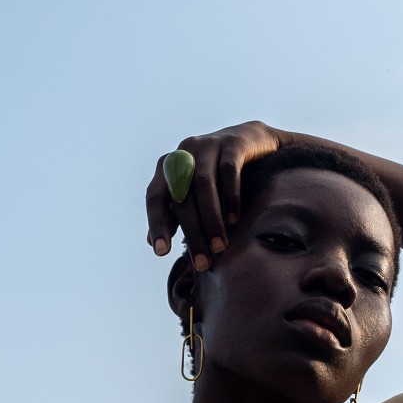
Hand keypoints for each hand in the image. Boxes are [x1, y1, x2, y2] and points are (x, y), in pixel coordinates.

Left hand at [145, 122, 281, 271]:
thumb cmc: (216, 173)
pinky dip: (230, 197)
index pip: (155, 197)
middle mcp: (183, 152)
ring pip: (203, 185)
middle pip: (181, 196)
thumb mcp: (192, 191)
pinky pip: (229, 171)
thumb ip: (172, 213)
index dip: (156, 224)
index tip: (161, 253)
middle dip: (192, 232)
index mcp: (168, 166)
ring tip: (219, 247)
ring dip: (211, 219)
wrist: (251, 140)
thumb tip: (150, 242)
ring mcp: (208, 145)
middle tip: (202, 261)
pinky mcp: (232, 143)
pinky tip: (234, 220)